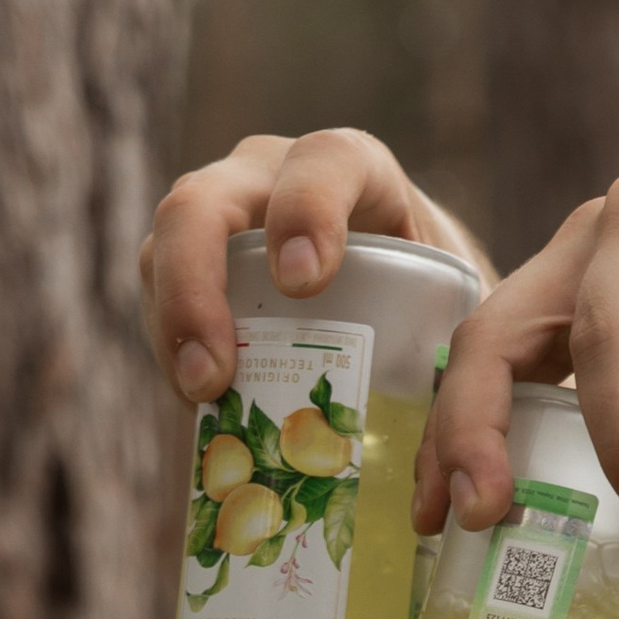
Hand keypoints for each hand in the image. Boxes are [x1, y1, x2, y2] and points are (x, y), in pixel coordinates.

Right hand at [140, 129, 494, 405]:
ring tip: (201, 396)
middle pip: (206, 200)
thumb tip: (457, 457)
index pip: (323, 161)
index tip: (304, 281)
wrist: (402, 304)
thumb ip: (456, 358)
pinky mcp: (194, 265)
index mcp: (355, 170)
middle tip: (215, 373)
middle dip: (197, 281)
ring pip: (166, 245)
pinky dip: (172, 352)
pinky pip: (158, 296)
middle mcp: (273, 176)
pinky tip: (201, 407)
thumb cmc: (435, 312)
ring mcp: (224, 217)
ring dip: (173, 323)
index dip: (306, 207)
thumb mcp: (459, 317)